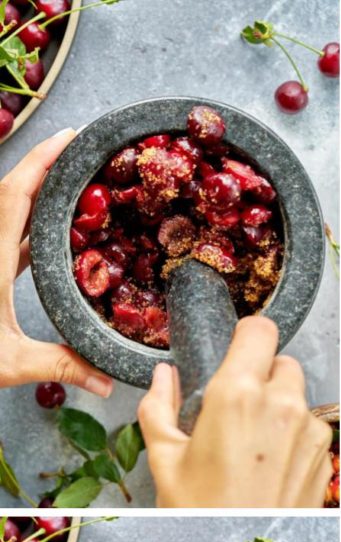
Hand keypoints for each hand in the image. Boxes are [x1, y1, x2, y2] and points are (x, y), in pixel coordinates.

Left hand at [0, 130, 111, 396]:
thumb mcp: (11, 362)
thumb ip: (61, 366)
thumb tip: (107, 381)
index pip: (16, 195)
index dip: (42, 161)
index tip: (68, 137)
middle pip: (12, 193)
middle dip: (44, 168)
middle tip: (79, 154)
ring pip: (8, 213)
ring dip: (36, 196)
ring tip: (71, 187)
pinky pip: (7, 237)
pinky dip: (29, 227)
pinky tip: (50, 235)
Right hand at [138, 316, 332, 507]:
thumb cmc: (202, 511)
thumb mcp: (165, 459)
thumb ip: (160, 407)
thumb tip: (162, 377)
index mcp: (238, 394)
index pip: (260, 329)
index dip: (248, 336)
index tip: (239, 350)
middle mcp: (281, 405)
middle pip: (283, 362)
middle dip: (264, 376)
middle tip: (242, 408)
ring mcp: (310, 431)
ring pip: (301, 397)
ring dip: (282, 408)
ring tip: (256, 444)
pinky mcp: (326, 456)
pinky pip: (314, 429)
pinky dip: (298, 437)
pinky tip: (274, 464)